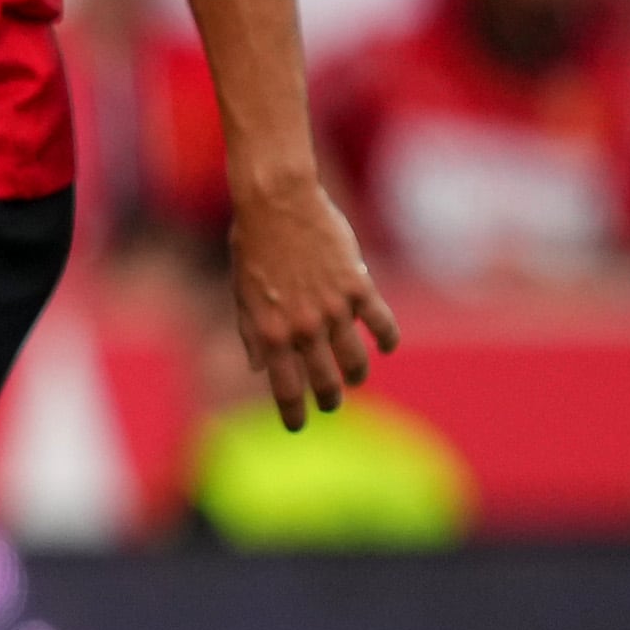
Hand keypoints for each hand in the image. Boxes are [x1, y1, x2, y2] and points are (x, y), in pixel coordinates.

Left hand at [229, 174, 403, 424]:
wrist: (276, 204)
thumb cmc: (252, 246)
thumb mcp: (242, 293)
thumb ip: (251, 333)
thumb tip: (259, 368)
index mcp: (269, 331)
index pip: (284, 386)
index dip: (293, 411)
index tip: (297, 426)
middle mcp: (302, 326)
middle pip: (323, 379)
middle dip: (328, 398)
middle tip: (331, 405)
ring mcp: (333, 308)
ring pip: (355, 358)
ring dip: (356, 374)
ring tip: (354, 379)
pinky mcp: (358, 287)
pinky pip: (381, 323)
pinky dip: (387, 338)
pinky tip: (386, 346)